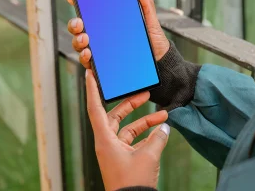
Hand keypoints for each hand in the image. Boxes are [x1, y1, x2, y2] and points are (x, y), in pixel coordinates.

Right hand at [66, 0, 169, 69]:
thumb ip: (145, 1)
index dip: (78, 2)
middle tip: (80, 22)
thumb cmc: (153, 40)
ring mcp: (100, 50)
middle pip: (79, 28)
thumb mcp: (150, 20)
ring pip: (80, 44)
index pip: (90, 11)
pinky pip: (88, 62)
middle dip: (75, 23)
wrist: (161, 62)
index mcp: (109, 22)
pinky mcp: (103, 66)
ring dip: (78, 40)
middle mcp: (101, 35)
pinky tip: (89, 54)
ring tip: (85, 39)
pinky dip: (85, 58)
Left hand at [85, 69, 170, 189]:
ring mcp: (115, 152)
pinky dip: (146, 136)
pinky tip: (160, 132)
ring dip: (144, 122)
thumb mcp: (148, 156)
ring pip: (127, 129)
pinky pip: (134, 142)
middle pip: (115, 116)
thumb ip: (157, 138)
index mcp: (104, 139)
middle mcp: (107, 143)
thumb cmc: (133, 183)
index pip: (95, 108)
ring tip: (163, 116)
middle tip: (144, 93)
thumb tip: (164, 128)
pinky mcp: (124, 160)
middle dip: (130, 104)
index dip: (92, 90)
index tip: (90, 74)